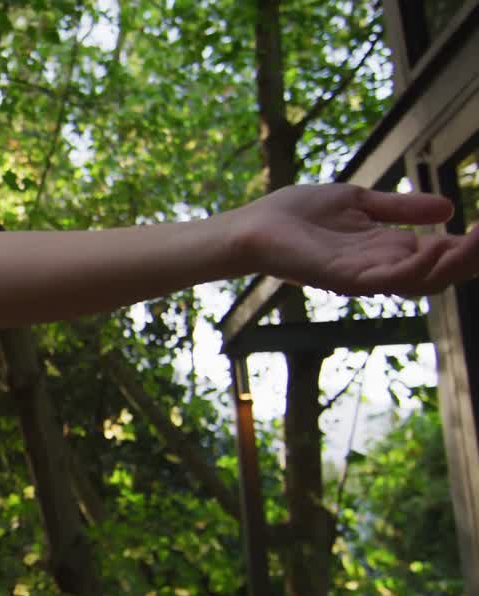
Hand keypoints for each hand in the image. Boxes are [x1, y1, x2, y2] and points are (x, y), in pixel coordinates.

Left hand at [230, 183, 478, 295]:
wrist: (252, 225)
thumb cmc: (297, 214)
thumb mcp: (359, 202)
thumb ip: (400, 208)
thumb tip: (448, 208)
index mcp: (388, 250)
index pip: (443, 254)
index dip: (472, 244)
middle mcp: (381, 268)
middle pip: (441, 271)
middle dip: (473, 255)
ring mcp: (363, 276)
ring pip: (422, 280)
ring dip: (454, 262)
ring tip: (476, 240)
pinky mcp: (341, 278)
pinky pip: (386, 280)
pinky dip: (415, 269)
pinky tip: (436, 249)